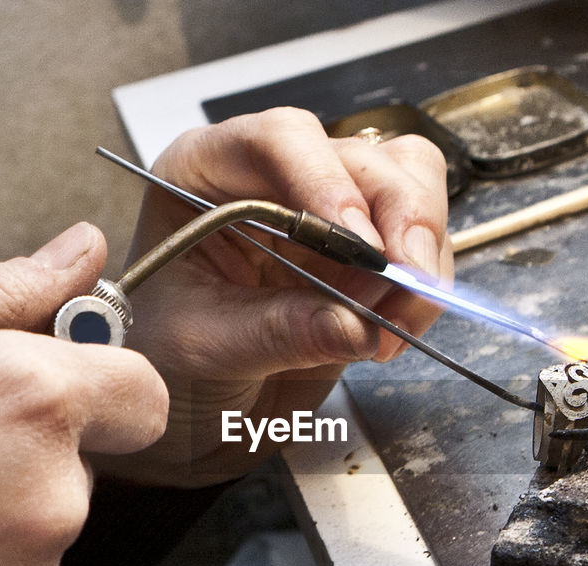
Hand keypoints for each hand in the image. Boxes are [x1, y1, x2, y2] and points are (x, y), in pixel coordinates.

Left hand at [100, 107, 453, 486]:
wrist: (187, 404)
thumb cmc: (166, 360)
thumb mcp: (202, 346)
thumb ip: (276, 331)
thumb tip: (354, 325)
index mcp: (207, 172)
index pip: (279, 139)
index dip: (327, 182)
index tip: (359, 242)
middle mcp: (275, 177)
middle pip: (364, 158)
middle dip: (399, 220)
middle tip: (407, 285)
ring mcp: (328, 212)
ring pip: (410, 184)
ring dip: (421, 253)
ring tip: (394, 322)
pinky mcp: (365, 254)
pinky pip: (421, 247)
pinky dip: (421, 291)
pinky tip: (391, 331)